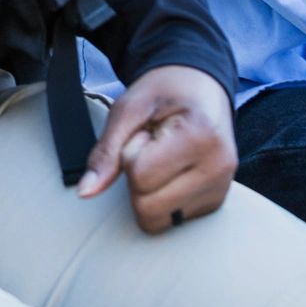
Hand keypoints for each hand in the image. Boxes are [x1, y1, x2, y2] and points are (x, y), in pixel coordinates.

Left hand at [76, 64, 235, 233]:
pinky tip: (173, 171)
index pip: (140, 177)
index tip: (146, 132)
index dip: (130, 154)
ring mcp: (221, 189)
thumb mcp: (128, 109)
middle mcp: (219, 169)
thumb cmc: (165, 91)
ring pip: (158, 221)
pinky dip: (162, 199)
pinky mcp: (216, 203)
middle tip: (152, 147)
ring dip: (149, 192)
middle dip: (138, 179)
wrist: (200, 84)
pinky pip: (172, 220)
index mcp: (200, 138)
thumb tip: (85, 192)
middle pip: (148, 208)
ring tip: (162, 159)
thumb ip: (106, 151)